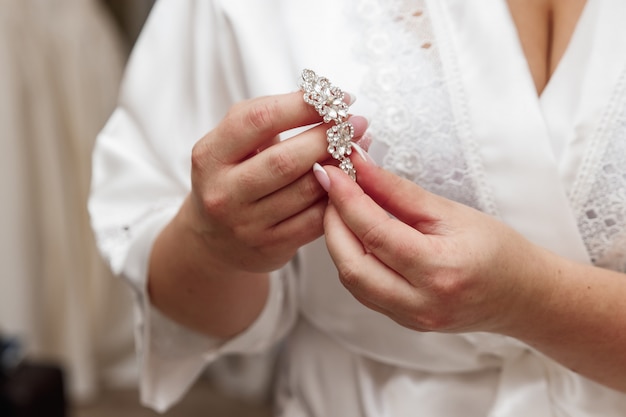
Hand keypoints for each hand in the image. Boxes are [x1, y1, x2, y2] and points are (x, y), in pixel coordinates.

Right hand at [185, 91, 367, 272]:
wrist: (213, 240)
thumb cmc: (232, 178)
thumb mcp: (230, 145)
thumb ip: (268, 119)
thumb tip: (329, 103)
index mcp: (210, 156)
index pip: (259, 120)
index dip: (302, 105)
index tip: (335, 98)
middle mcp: (224, 192)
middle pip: (286, 159)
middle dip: (328, 137)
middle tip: (356, 124)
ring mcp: (247, 224)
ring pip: (306, 190)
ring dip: (340, 166)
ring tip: (358, 149)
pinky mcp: (271, 247)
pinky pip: (315, 219)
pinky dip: (338, 196)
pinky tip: (350, 181)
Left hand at [319, 155, 552, 334]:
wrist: (523, 295)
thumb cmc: (497, 249)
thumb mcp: (451, 211)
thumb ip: (399, 191)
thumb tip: (359, 168)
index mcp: (439, 270)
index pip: (375, 232)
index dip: (345, 198)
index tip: (329, 171)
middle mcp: (420, 303)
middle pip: (351, 264)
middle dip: (332, 223)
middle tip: (332, 189)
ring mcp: (411, 318)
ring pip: (352, 281)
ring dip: (338, 243)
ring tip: (342, 209)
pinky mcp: (404, 321)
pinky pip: (364, 291)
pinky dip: (352, 260)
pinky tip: (357, 236)